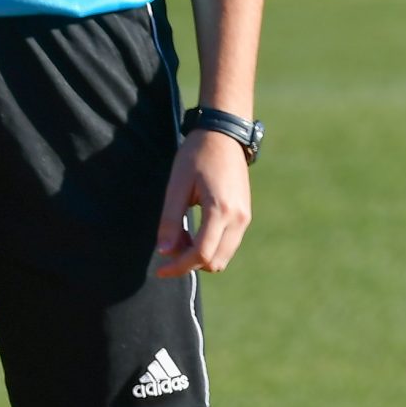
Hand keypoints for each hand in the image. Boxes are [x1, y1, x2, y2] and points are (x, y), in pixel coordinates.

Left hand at [153, 129, 250, 276]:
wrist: (223, 136)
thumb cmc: (196, 156)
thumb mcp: (176, 185)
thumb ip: (170, 219)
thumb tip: (164, 252)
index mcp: (221, 211)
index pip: (201, 254)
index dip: (179, 266)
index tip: (160, 270)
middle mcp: (239, 219)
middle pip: (215, 262)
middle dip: (189, 262)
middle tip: (168, 246)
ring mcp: (245, 219)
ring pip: (223, 256)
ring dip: (199, 255)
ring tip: (178, 234)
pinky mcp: (244, 216)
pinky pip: (227, 243)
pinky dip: (209, 246)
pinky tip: (192, 229)